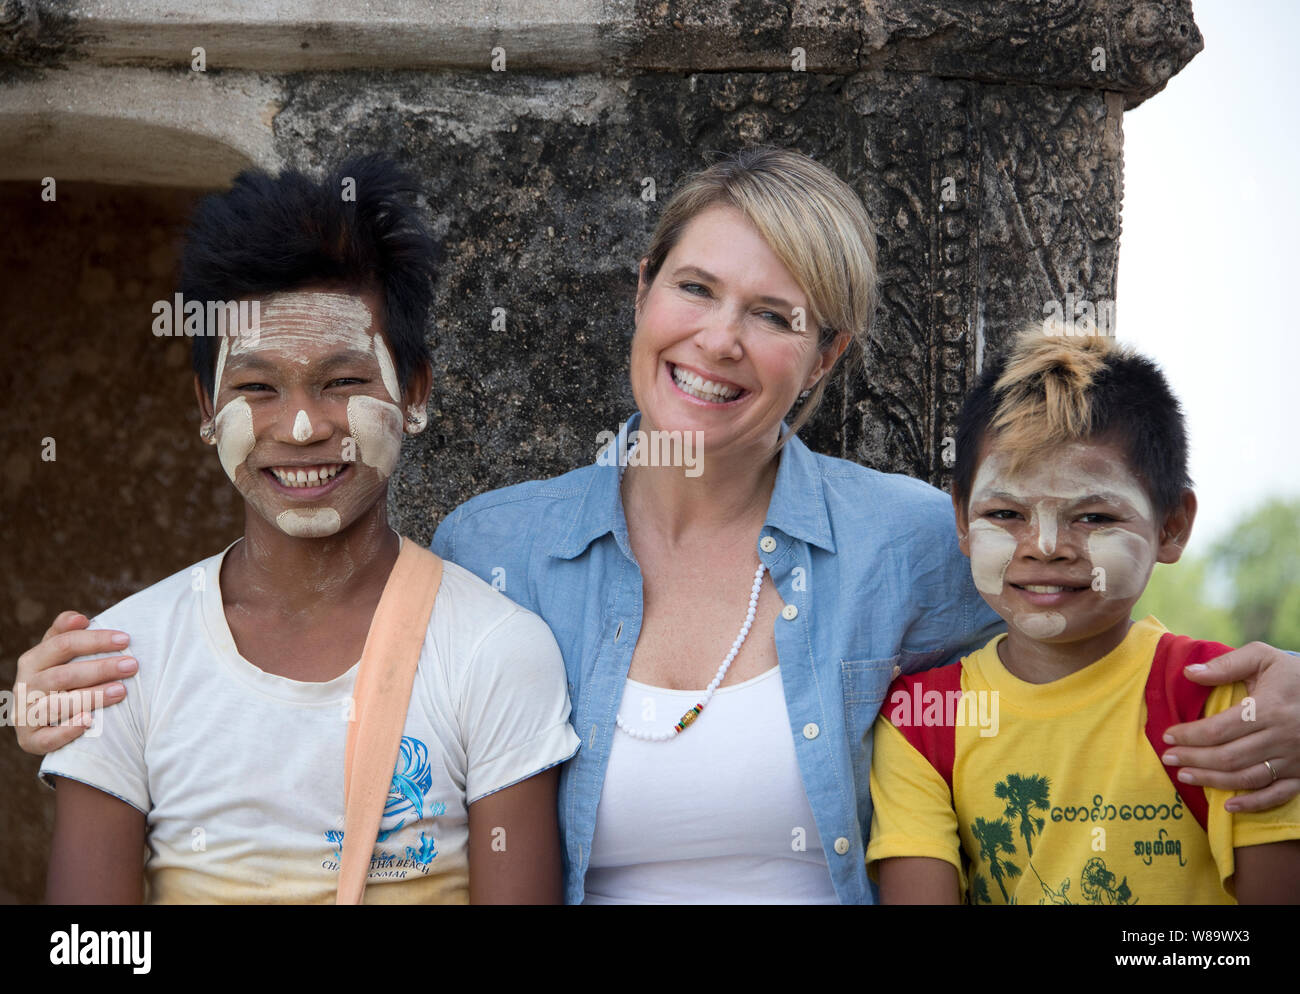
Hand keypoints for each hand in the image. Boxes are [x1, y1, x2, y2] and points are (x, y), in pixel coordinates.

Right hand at [11, 611, 136, 755]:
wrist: (44, 721)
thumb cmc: (63, 679)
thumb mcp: (60, 654)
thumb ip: (66, 633)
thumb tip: (80, 618)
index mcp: (33, 661)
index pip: (62, 644)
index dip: (94, 640)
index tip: (126, 639)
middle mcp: (25, 687)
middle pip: (63, 675)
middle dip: (100, 669)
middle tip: (132, 665)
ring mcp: (25, 715)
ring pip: (56, 705)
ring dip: (91, 697)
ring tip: (122, 691)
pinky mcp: (30, 740)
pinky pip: (47, 739)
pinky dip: (67, 730)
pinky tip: (89, 721)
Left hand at [1161, 641, 1299, 812]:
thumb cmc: (1294, 675)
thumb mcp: (1263, 658)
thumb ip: (1227, 665)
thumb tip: (1189, 672)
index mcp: (1269, 709)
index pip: (1220, 728)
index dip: (1190, 735)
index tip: (1167, 735)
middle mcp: (1282, 737)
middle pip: (1229, 757)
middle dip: (1193, 759)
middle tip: (1168, 758)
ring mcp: (1294, 759)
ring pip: (1247, 778)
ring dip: (1212, 781)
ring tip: (1184, 776)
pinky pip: (1277, 795)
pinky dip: (1252, 804)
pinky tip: (1227, 806)